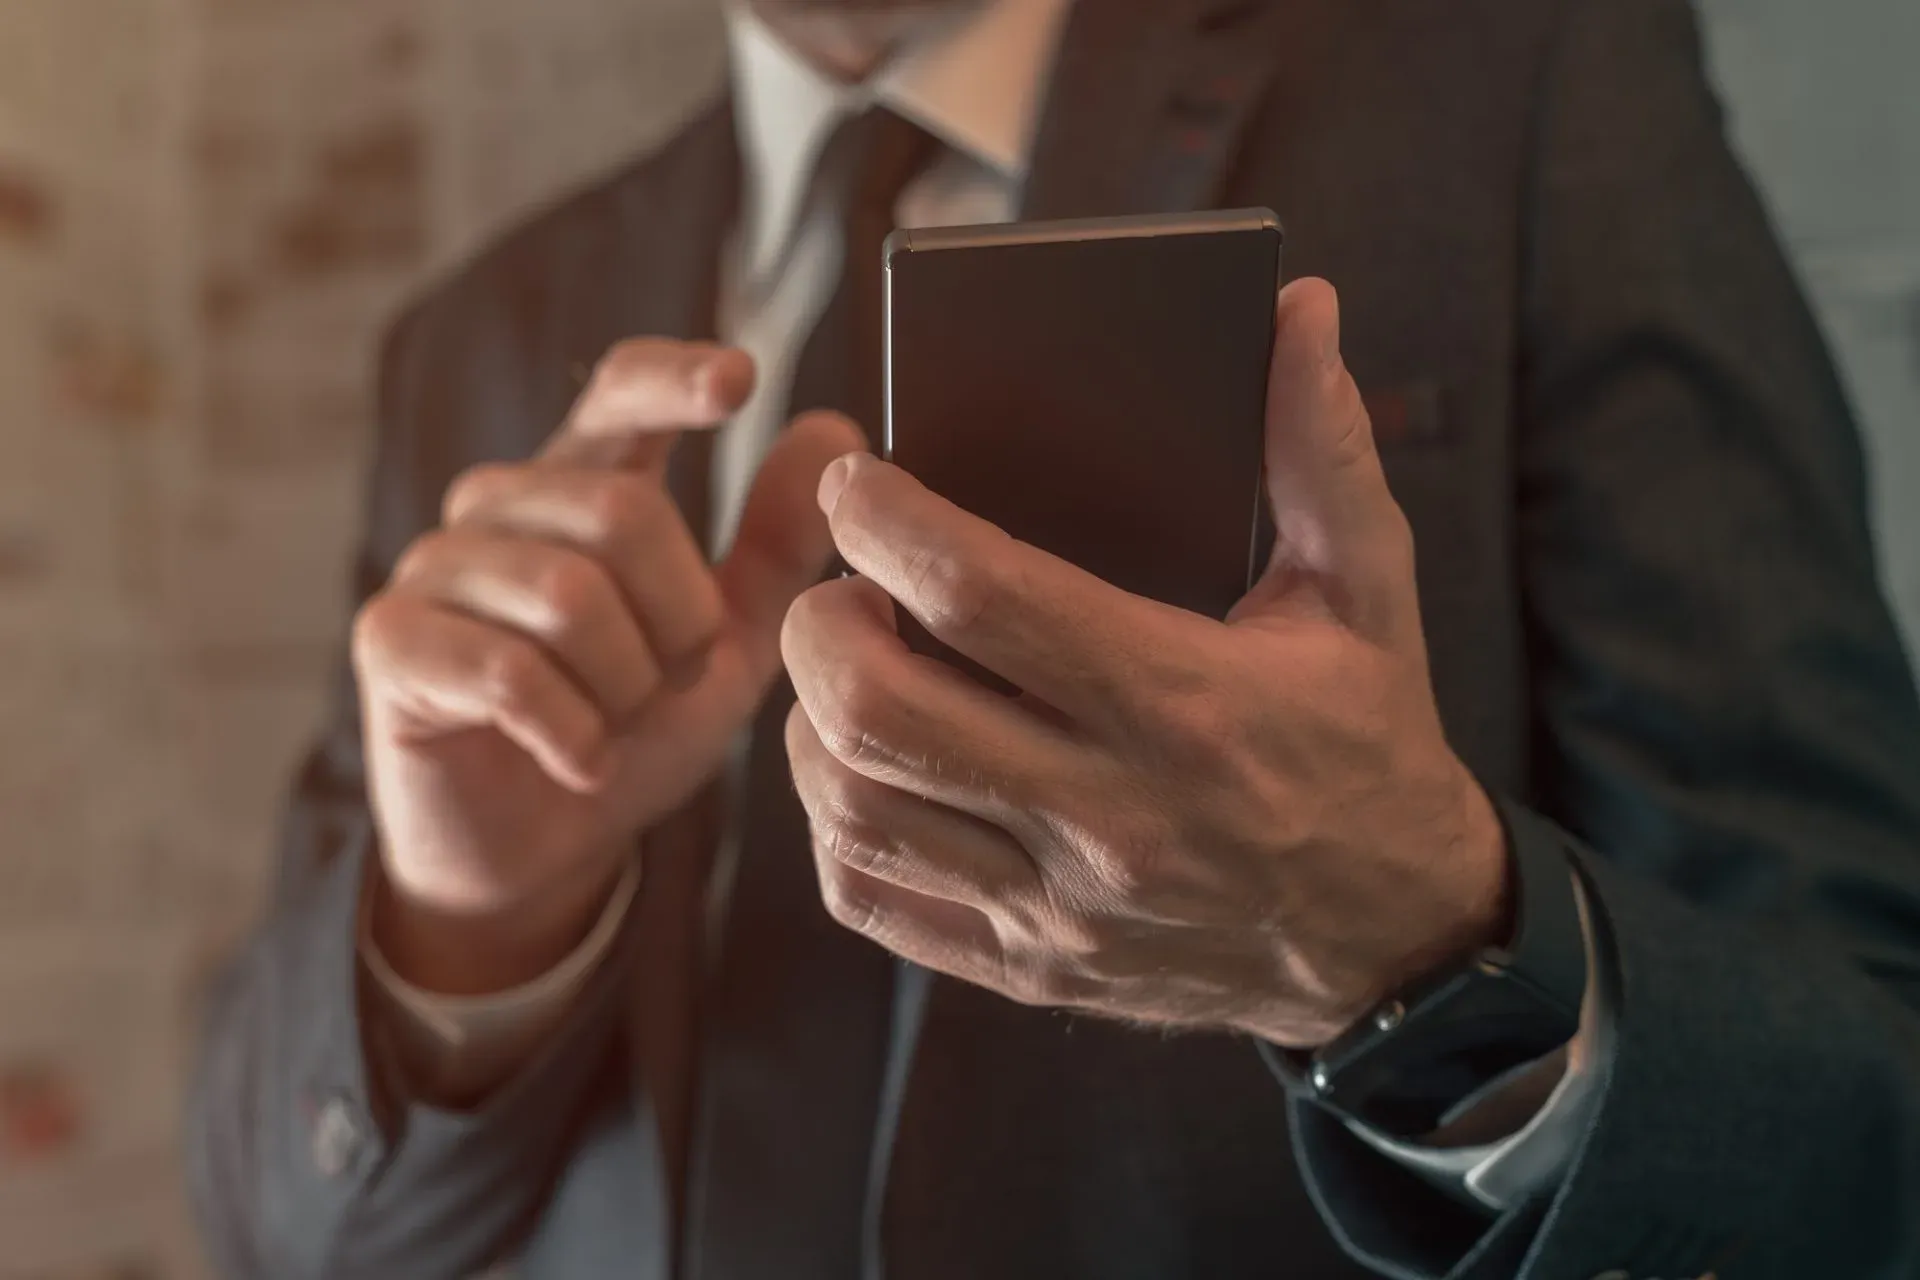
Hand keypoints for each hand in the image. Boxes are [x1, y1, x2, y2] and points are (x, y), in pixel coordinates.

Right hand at [354, 339, 862, 992]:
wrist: (541, 851)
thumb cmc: (632, 729)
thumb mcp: (729, 643)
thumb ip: (777, 544)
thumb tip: (834, 427)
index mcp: (585, 484)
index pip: (618, 396)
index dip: (671, 380)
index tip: (737, 380)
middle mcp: (500, 502)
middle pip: (622, 512)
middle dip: (679, 621)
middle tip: (670, 685)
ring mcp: (435, 564)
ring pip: (569, 597)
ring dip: (626, 687)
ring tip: (616, 725)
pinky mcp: (390, 639)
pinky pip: (510, 673)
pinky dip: (573, 735)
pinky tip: (580, 762)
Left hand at [780, 279, 1508, 1046]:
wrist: (1397, 944)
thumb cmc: (1369, 743)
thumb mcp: (1367, 590)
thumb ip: (1319, 447)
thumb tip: (1300, 308)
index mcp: (1186, 703)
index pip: (979, 595)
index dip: (885, 521)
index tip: (857, 482)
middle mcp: (1111, 815)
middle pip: (878, 709)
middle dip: (820, 624)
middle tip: (843, 585)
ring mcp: (1061, 908)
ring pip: (854, 808)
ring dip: (812, 722)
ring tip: (849, 669)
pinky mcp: (1029, 969)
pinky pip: (870, 895)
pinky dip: (835, 822)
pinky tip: (868, 769)